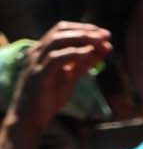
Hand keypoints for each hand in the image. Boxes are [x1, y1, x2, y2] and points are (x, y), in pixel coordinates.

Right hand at [6, 22, 106, 148]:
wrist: (30, 119)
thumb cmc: (48, 98)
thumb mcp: (70, 77)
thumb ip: (83, 64)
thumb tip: (103, 50)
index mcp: (43, 51)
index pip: (62, 30)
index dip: (84, 29)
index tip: (104, 34)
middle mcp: (37, 53)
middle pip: (60, 31)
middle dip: (85, 31)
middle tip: (106, 35)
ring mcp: (36, 62)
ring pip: (57, 41)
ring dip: (81, 38)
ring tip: (100, 41)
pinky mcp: (38, 75)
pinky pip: (56, 59)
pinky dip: (73, 53)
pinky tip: (89, 53)